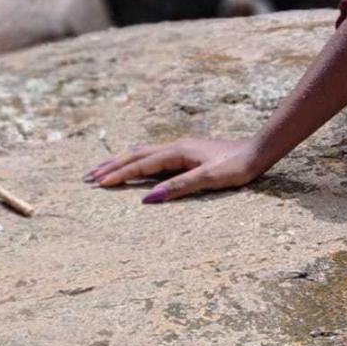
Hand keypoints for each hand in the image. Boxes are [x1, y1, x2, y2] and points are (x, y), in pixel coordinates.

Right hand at [83, 137, 267, 203]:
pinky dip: (138, 163)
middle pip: (137, 155)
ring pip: (145, 155)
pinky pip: (155, 158)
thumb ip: (179, 187)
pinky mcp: (189, 155)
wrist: (259, 152)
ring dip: (122, 163)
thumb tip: (147, 198)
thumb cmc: (237, 166)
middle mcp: (177, 147)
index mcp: (178, 151)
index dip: (119, 175)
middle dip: (112, 166)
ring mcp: (182, 150)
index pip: (141, 164)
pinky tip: (136, 167)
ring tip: (102, 171)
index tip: (97, 185)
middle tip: (87, 177)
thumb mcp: (209, 179)